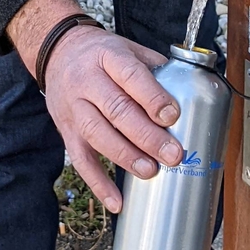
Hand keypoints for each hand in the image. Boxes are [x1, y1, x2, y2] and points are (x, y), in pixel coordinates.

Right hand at [8, 0, 180, 212]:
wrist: (58, 52)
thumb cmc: (101, 53)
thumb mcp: (127, 47)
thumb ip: (154, 68)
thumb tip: (190, 92)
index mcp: (107, 56)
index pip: (130, 76)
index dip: (152, 98)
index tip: (172, 116)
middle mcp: (86, 81)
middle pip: (117, 110)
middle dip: (147, 135)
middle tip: (173, 154)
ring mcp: (74, 108)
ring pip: (98, 135)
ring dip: (126, 156)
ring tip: (150, 171)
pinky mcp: (66, 131)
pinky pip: (80, 161)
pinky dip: (98, 183)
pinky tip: (117, 201)